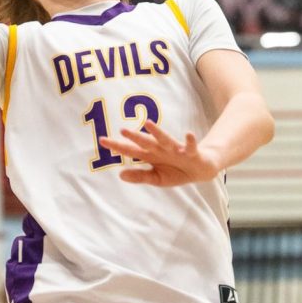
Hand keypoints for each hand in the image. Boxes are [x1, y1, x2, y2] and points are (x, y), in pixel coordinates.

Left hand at [99, 120, 221, 185]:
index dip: (117, 146)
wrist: (200, 170)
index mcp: (151, 156)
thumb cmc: (176, 171)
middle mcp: (161, 149)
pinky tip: (188, 134)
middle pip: (146, 142)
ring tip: (148, 124)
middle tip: (123, 130)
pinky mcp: (191, 153)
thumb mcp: (156, 178)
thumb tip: (120, 174)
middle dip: (135, 137)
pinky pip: (191, 146)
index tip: (102, 141)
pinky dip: (190, 141)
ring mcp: (176, 150)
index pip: (131, 150)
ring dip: (157, 132)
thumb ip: (139, 176)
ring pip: (165, 140)